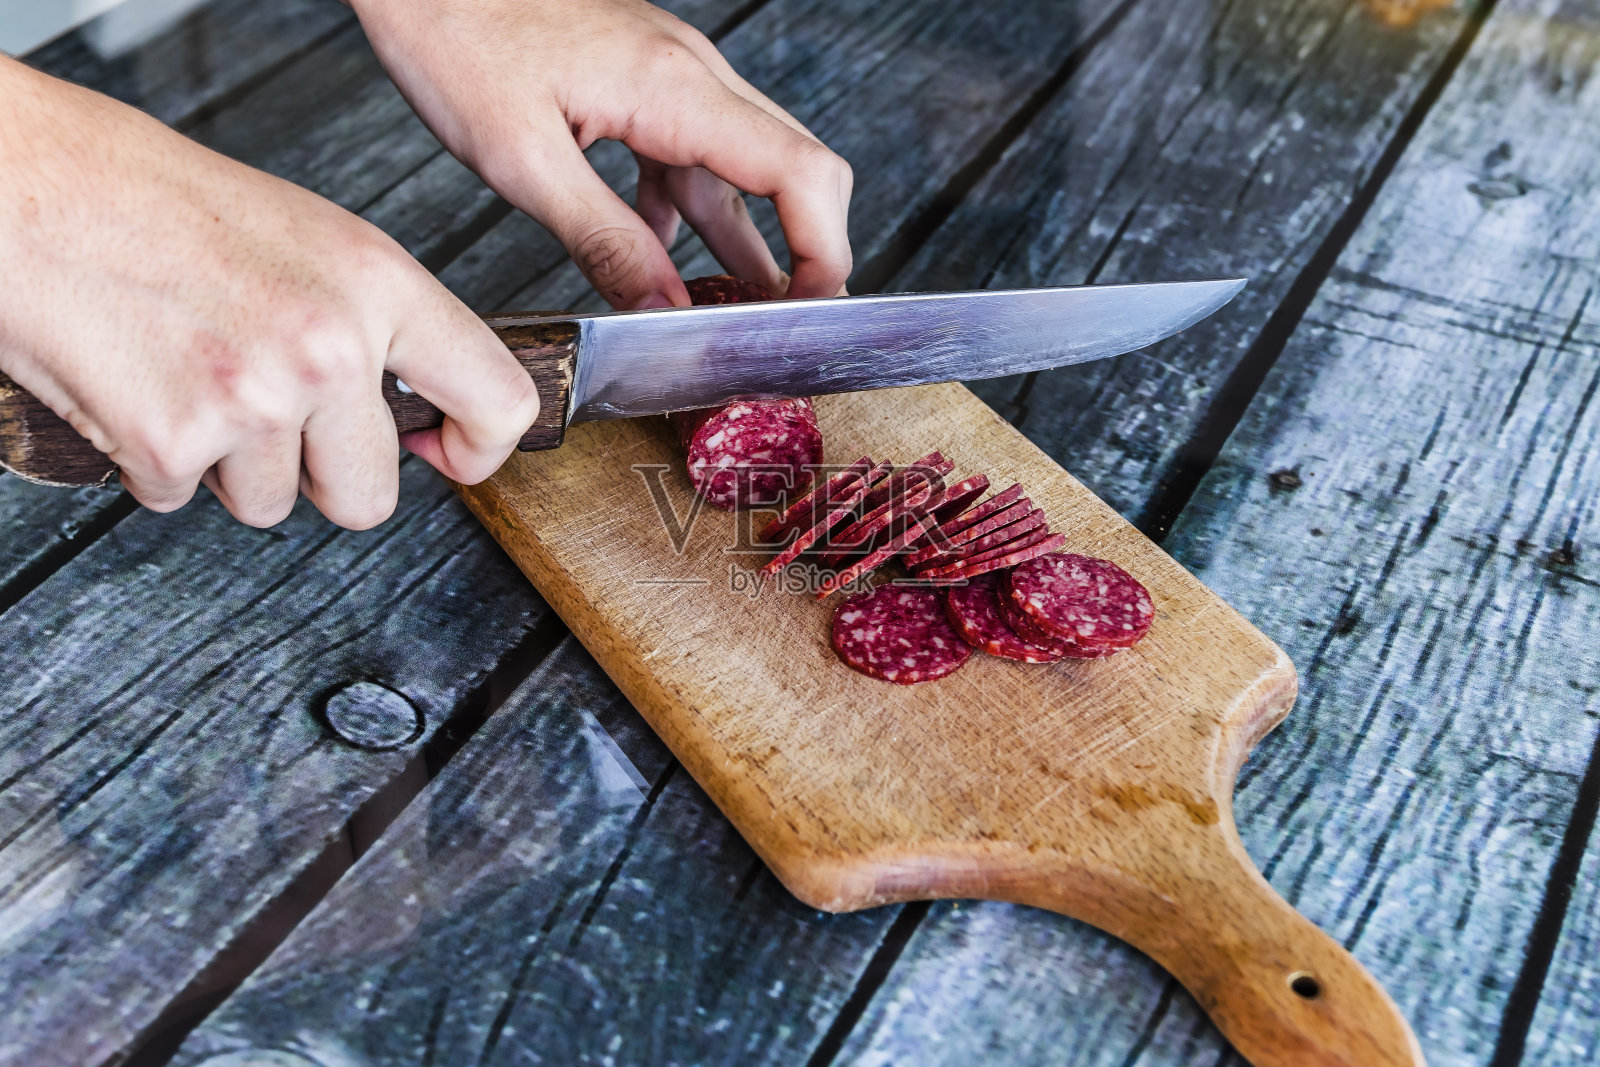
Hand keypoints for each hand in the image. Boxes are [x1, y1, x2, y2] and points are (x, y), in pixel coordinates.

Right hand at [0, 57, 538, 527]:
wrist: (28, 183)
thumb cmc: (154, 199)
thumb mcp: (311, 240)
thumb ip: (380, 324)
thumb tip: (424, 405)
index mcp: (378, 285)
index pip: (496, 397)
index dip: (478, 448)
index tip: (449, 453)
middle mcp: (329, 346)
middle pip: (369, 495)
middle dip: (321, 475)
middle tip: (273, 414)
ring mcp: (253, 400)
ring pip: (270, 505)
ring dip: (229, 464)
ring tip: (190, 374)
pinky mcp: (171, 441)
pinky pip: (182, 498)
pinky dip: (155, 460)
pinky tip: (139, 386)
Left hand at [349, 0, 853, 305]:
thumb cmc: (453, 37)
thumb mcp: (521, 161)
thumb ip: (604, 241)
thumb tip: (666, 312)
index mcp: (675, 89)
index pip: (800, 173)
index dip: (822, 251)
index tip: (810, 312)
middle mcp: (691, 76)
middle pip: (798, 168)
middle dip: (805, 250)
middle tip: (784, 323)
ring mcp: (671, 77)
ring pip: (749, 169)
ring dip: (750, 241)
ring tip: (738, 314)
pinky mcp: (642, 84)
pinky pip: (695, 158)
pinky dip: (694, 215)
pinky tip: (664, 260)